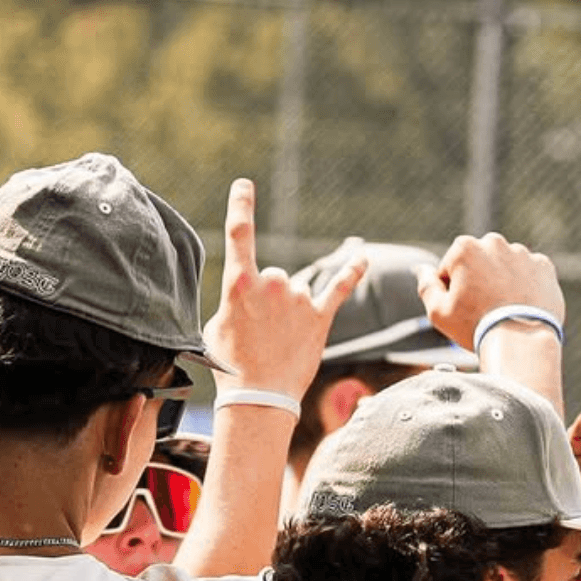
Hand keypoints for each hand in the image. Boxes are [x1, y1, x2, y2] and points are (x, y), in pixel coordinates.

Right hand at [204, 179, 365, 398]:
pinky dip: (352, 273)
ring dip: (290, 312)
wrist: (259, 396)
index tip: (245, 184)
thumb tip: (245, 294)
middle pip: (275, 276)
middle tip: (262, 333)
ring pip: (296, 292)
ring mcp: (299, 300)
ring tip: (281, 341)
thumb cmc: (231, 364)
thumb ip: (234, 298)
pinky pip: (339, 289)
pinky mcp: (320, 317)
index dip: (242, 205)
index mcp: (240, 283)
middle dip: (270, 300)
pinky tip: (363, 259)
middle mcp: (272, 284)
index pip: (239, 233)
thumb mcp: (217, 323)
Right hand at [417, 232, 563, 349]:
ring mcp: (522, 253)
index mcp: (465, 247)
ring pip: (506, 267)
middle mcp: (495, 242)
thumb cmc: (476, 326)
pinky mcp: (545, 266)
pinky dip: (527, 287)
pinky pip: (530, 274)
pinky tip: (523, 306)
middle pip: (480, 263)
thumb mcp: (438, 311)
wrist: (522, 340)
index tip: (465, 309)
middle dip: (479, 281)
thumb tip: (421, 268)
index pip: (452, 268)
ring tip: (506, 310)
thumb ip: (427, 285)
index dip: (454, 291)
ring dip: (503, 282)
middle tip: (486, 310)